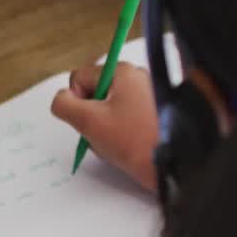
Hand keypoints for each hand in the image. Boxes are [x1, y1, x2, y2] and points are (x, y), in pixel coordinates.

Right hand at [51, 62, 158, 191]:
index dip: (76, 102)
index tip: (89, 120)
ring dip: (105, 129)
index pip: (80, 78)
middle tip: (104, 135)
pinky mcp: (154, 114)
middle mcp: (137, 78)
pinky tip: (129, 148)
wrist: (176, 164)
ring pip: (109, 110)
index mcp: (122, 72)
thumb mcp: (89, 121)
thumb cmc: (137, 142)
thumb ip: (64, 105)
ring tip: (119, 145)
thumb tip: (60, 99)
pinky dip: (121, 134)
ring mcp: (147, 96)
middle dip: (92, 118)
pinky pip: (125, 119)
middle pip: (95, 94)